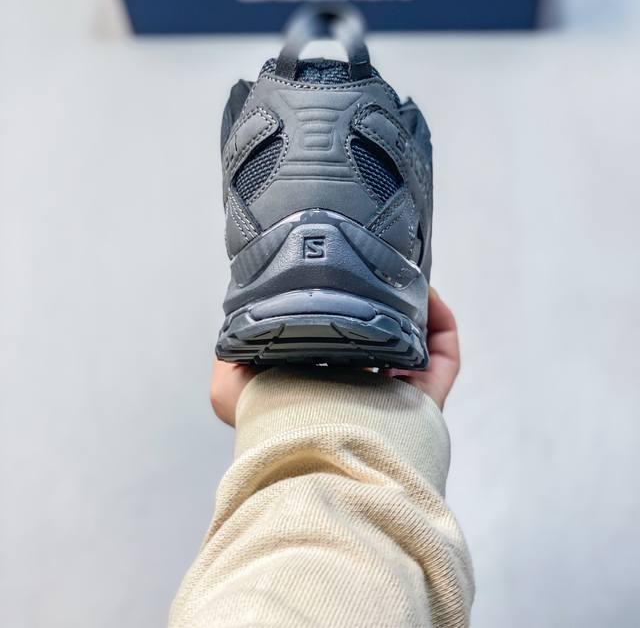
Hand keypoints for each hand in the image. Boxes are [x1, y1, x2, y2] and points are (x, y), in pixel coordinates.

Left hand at [210, 288, 459, 424]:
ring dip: (413, 308)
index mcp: (316, 387)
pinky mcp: (427, 401)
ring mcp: (396, 398)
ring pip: (414, 345)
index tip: (336, 281)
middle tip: (376, 275)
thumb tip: (243, 325)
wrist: (317, 460)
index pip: (330, 345)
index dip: (336, 311)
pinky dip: (440, 320)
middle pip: (377, 342)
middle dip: (379, 308)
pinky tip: (426, 292)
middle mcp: (357, 394)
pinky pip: (444, 355)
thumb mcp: (230, 388)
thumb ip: (232, 355)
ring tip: (402, 277)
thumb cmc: (275, 427)